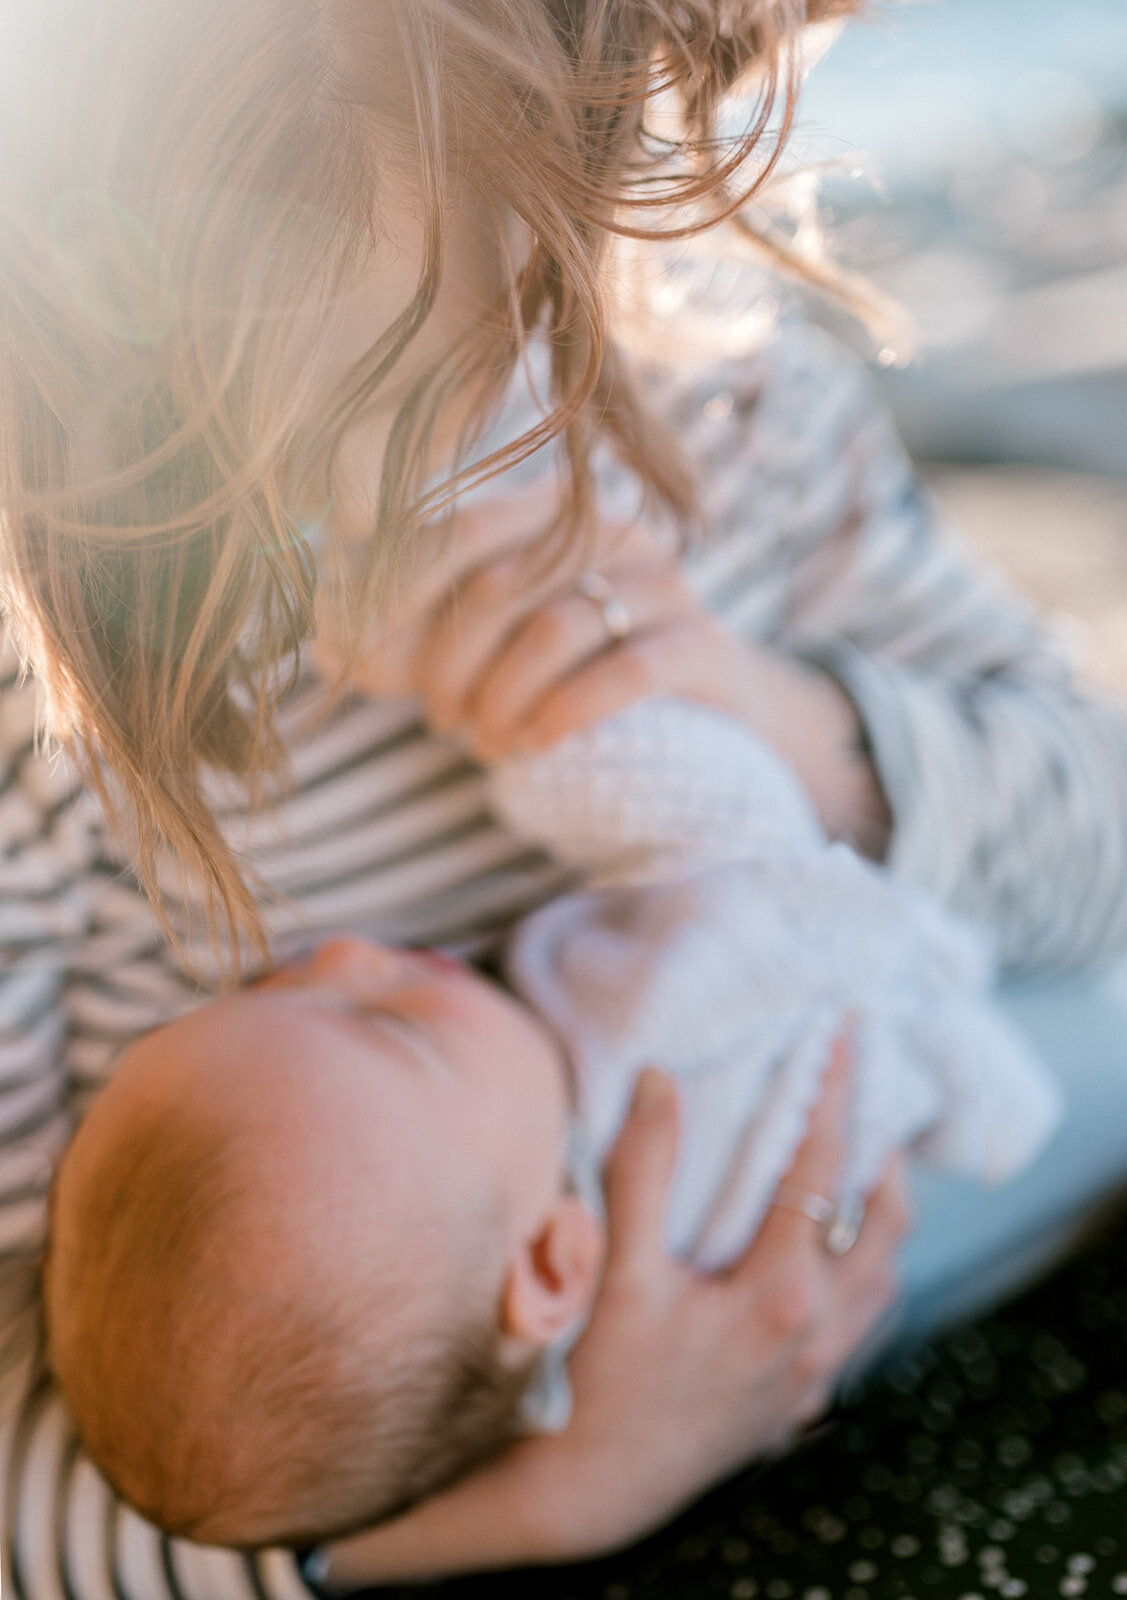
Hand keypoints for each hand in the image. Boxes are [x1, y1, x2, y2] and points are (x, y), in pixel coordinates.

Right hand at [319, 1035, 909, 1586]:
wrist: (592, 1487)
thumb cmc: (597, 1381)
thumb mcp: (616, 1269)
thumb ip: (645, 1168)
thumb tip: (663, 1081)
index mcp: (780, 1294)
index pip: (825, 1168)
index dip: (835, 1092)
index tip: (844, 1034)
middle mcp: (816, 1333)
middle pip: (883, 1225)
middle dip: (883, 1153)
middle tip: (869, 1094)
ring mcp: (815, 1372)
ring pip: (883, 1278)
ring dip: (880, 1213)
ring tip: (863, 1160)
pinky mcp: (802, 1397)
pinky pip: (862, 1320)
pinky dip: (866, 1269)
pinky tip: (836, 1253)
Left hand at [323, 486, 890, 849]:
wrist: (710, 721)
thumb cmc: (576, 678)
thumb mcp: (486, 651)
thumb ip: (406, 639)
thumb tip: (322, 639)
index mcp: (548, 514)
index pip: (454, 530)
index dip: (395, 593)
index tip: (355, 658)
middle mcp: (609, 532)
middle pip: (497, 586)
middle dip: (450, 665)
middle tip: (441, 720)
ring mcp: (664, 582)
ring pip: (554, 629)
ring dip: (502, 699)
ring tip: (485, 742)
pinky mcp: (703, 642)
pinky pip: (625, 671)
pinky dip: (565, 713)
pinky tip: (532, 746)